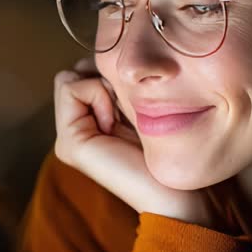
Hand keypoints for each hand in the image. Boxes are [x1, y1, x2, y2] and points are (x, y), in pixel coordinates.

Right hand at [53, 56, 218, 228]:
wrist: (182, 196)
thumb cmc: (176, 147)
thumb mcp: (144, 104)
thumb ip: (121, 83)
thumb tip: (105, 55)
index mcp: (93, 121)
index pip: (87, 69)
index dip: (113, 72)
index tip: (139, 100)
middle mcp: (77, 129)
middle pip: (77, 70)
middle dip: (107, 76)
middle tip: (132, 109)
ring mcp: (69, 138)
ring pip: (71, 77)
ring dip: (103, 84)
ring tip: (126, 117)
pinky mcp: (70, 143)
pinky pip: (72, 87)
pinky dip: (97, 92)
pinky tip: (116, 122)